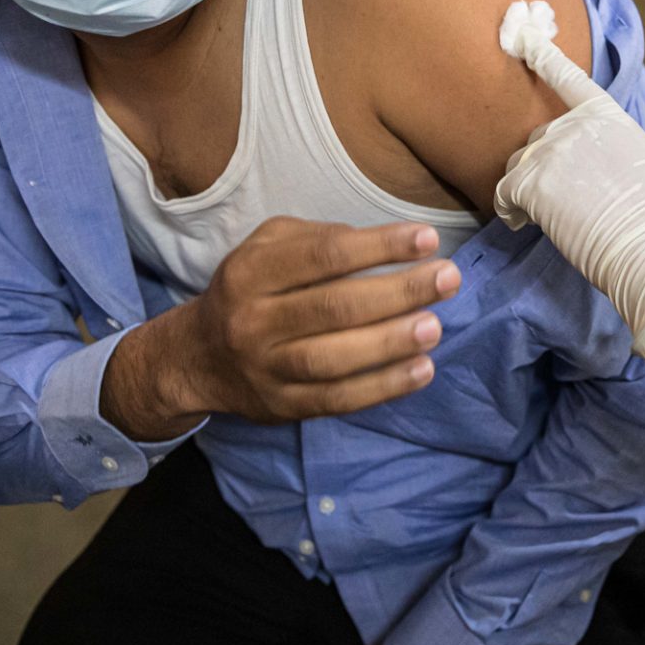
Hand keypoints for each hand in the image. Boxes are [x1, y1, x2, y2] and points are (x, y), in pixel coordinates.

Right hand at [109, 219, 458, 434]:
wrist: (198, 357)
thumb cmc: (251, 289)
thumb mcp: (267, 247)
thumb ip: (315, 238)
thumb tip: (380, 243)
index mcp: (251, 272)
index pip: (322, 255)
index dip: (378, 246)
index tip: (427, 238)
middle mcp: (253, 320)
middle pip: (332, 306)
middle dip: (398, 291)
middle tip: (447, 278)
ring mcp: (266, 369)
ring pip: (333, 359)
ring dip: (390, 344)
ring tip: (435, 327)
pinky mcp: (282, 407)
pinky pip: (337, 400)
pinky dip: (382, 388)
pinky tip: (421, 370)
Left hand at [494, 6, 644, 367]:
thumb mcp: (641, 160)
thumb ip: (610, 145)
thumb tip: (594, 158)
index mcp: (607, 115)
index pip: (567, 76)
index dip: (542, 53)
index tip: (523, 32)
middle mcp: (574, 125)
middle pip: (539, 137)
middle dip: (545, 166)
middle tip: (564, 200)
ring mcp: (551, 152)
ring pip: (519, 164)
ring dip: (527, 187)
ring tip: (550, 216)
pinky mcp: (531, 183)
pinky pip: (504, 190)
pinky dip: (510, 207)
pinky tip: (525, 221)